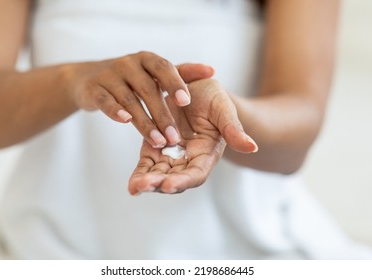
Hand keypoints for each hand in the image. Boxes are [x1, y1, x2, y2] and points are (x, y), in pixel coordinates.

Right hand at [64, 51, 213, 147]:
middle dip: (163, 114)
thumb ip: (182, 73)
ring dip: (144, 122)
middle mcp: (128, 64)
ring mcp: (109, 75)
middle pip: (148, 89)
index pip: (164, 67)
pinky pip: (105, 100)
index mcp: (147, 60)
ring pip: (129, 99)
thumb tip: (211, 71)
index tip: (186, 102)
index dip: (175, 83)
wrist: (88, 78)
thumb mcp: (154, 73)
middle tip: (175, 137)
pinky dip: (114, 110)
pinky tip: (125, 121)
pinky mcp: (93, 89)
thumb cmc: (131, 78)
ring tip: (158, 141)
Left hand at [128, 79, 257, 194]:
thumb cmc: (214, 99)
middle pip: (175, 178)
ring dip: (147, 181)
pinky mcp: (155, 147)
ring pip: (158, 174)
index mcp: (207, 153)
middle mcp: (189, 159)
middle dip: (159, 184)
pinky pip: (147, 163)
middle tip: (144, 186)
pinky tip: (132, 184)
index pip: (196, 173)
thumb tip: (252, 147)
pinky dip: (140, 173)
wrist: (197, 90)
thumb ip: (234, 129)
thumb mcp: (224, 109)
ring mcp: (171, 155)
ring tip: (135, 187)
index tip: (170, 184)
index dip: (184, 180)